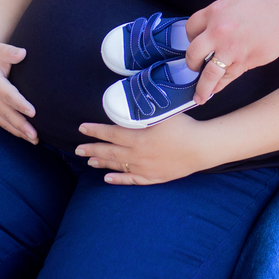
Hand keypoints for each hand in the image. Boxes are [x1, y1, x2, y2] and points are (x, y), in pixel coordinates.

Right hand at [0, 43, 37, 143]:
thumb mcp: (1, 50)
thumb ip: (11, 52)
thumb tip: (22, 53)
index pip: (8, 95)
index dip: (20, 104)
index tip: (33, 112)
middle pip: (7, 114)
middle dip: (21, 125)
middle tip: (35, 135)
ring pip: (5, 122)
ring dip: (19, 132)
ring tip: (35, 140)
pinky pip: (4, 123)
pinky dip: (15, 131)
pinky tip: (27, 137)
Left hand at [76, 115, 209, 184]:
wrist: (201, 147)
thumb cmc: (183, 126)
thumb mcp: (162, 113)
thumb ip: (144, 108)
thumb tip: (130, 98)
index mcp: (137, 137)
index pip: (110, 133)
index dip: (94, 131)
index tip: (81, 129)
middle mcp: (137, 155)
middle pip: (109, 152)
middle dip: (92, 149)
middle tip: (77, 150)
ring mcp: (144, 168)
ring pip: (117, 166)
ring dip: (102, 163)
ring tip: (89, 161)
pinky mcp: (153, 177)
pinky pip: (131, 180)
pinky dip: (118, 179)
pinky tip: (107, 178)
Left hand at [185, 0, 278, 104]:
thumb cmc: (263, 8)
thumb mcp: (233, 2)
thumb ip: (217, 15)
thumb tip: (205, 31)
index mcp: (214, 12)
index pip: (190, 28)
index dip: (190, 38)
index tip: (192, 43)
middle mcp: (218, 31)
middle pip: (192, 53)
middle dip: (191, 63)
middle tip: (194, 66)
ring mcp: (230, 49)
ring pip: (209, 73)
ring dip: (202, 87)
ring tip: (198, 96)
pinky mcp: (243, 62)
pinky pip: (227, 78)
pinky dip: (219, 87)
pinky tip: (214, 92)